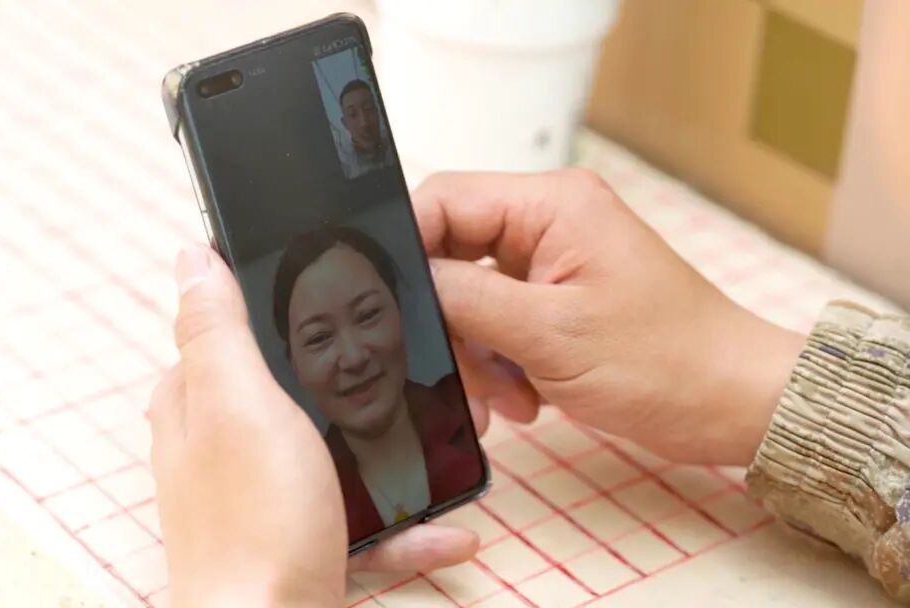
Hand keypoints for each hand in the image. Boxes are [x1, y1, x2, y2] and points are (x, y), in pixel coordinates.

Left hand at [149, 244, 480, 605]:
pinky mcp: (301, 544)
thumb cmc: (254, 526)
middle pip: (296, 389)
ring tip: (441, 445)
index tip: (346, 295)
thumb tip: (193, 257)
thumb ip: (218, 330)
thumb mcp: (239, 406)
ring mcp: (265, 498)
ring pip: (337, 454)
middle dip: (354, 383)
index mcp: (199, 403)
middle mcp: (224, 448)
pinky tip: (445, 530)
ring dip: (389, 454)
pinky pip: (362, 519)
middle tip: (412, 371)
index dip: (282, 307)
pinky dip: (404, 524)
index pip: (233, 328)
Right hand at [413, 170, 805, 464]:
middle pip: (450, 255)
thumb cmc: (668, 363)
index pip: (443, 200)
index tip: (389, 305)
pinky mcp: (554, 300)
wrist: (730, 405)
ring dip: (476, 355)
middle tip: (465, 377)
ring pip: (468, 298)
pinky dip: (498, 365)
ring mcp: (551, 263)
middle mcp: (548, 222)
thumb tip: (405, 280)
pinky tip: (523, 398)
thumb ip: (466, 300)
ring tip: (508, 399)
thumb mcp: (551, 335)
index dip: (408, 249)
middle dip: (451, 322)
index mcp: (552, 205)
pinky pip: (495, 323)